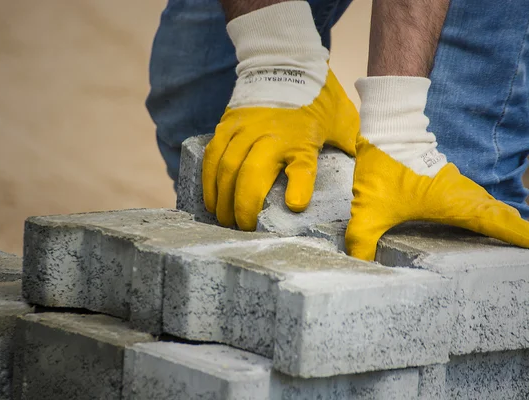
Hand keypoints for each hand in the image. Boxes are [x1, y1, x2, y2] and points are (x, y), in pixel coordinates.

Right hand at [201, 2, 358, 230]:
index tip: (296, 205)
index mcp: (301, 139)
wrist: (285, 61)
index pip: (302, 166)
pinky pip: (212, 157)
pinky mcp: (227, 126)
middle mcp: (269, 136)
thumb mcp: (342, 120)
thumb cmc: (317, 96)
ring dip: (222, 200)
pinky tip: (209, 199)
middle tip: (243, 229)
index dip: (299, 188)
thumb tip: (369, 172)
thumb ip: (350, 147)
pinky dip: (208, 181)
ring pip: (225, 170)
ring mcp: (244, 130)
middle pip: (250, 176)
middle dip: (243, 208)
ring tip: (223, 220)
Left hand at [345, 136, 528, 260]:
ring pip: (490, 206)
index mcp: (454, 203)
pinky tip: (488, 218)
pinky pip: (477, 199)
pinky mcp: (449, 180)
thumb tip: (358, 262)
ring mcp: (458, 185)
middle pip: (500, 216)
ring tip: (517, 238)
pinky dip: (489, 211)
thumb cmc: (382, 166)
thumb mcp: (368, 209)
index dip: (519, 235)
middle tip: (525, 245)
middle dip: (516, 232)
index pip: (495, 223)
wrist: (387, 127)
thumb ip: (362, 239)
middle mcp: (463, 194)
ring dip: (503, 222)